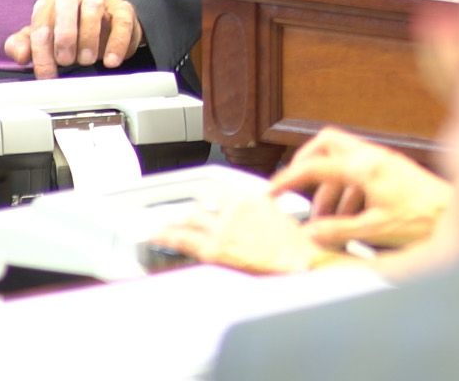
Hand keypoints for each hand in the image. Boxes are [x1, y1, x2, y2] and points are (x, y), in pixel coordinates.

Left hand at [4, 0, 141, 76]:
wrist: (105, 25)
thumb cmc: (70, 33)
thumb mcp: (44, 39)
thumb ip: (24, 45)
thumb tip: (20, 54)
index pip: (40, 22)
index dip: (42, 53)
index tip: (47, 75)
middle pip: (65, 5)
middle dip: (64, 37)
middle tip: (66, 61)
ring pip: (94, 9)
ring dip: (88, 39)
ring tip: (87, 60)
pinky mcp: (123, 9)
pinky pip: (122, 22)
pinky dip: (116, 44)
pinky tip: (110, 62)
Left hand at [148, 192, 338, 275]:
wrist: (300, 264)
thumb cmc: (301, 250)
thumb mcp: (288, 224)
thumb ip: (270, 217)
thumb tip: (266, 222)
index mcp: (256, 199)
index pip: (224, 194)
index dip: (212, 201)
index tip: (207, 203)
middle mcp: (236, 208)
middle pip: (205, 205)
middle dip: (193, 211)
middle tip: (183, 215)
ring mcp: (222, 227)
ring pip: (190, 219)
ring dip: (178, 221)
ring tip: (164, 224)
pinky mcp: (213, 249)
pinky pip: (181, 238)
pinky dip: (166, 235)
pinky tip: (156, 235)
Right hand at [270, 128, 452, 250]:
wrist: (454, 214)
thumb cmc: (422, 220)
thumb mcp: (374, 229)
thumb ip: (338, 230)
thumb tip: (308, 234)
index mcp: (364, 167)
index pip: (314, 166)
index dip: (287, 179)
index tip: (270, 193)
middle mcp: (372, 156)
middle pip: (326, 142)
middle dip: (305, 163)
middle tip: (293, 187)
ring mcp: (383, 160)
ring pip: (342, 158)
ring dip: (327, 185)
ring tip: (323, 220)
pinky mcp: (392, 169)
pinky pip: (358, 171)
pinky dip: (345, 191)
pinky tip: (347, 219)